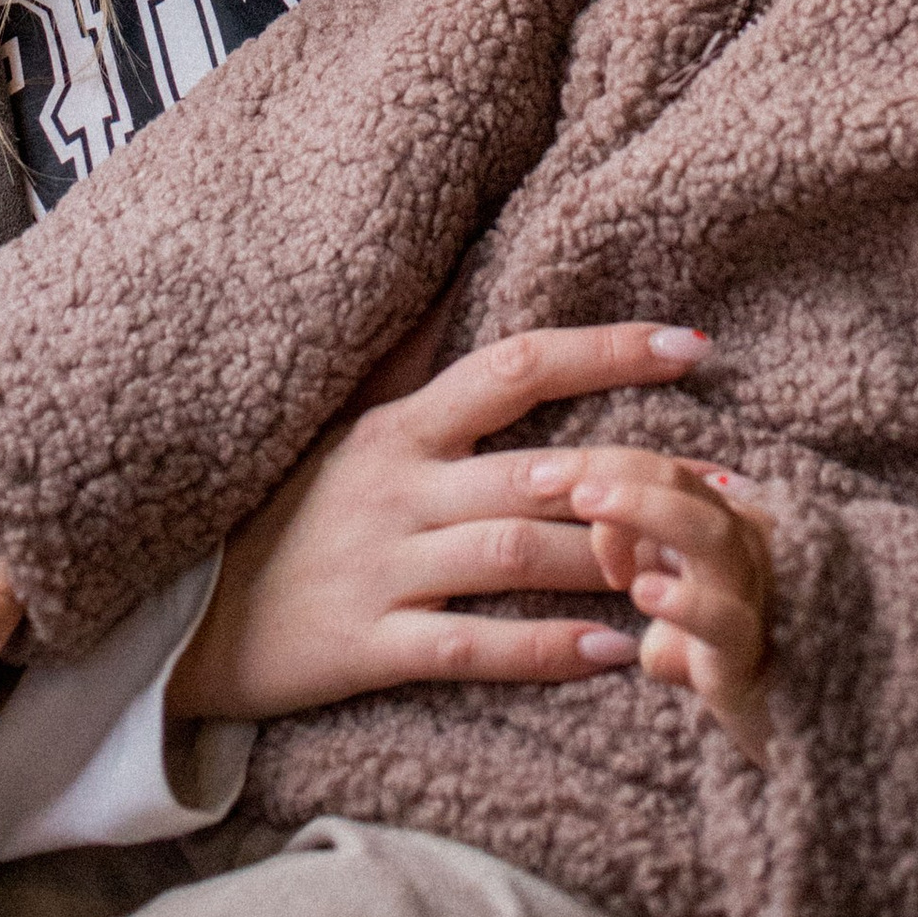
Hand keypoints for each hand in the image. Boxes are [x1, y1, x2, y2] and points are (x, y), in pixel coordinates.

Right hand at [167, 314, 713, 721]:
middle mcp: (399, 486)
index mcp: (399, 424)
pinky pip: (470, 647)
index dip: (606, 352)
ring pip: (514, 554)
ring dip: (610, 560)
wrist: (182, 613)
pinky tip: (614, 652)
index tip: (693, 345)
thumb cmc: (284, 506)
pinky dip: (544, 651)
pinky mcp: (366, 647)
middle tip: (735, 484)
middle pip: (537, 466)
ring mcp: (383, 566)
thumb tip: (470, 263)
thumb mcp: (344, 419)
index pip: (517, 365)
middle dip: (642, 473)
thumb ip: (416, 352)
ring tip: (693, 571)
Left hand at [568, 453, 774, 763]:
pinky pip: (723, 619)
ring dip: (647, 511)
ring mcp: (750, 597)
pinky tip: (644, 590)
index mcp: (717, 520)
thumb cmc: (709, 649)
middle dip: (613, 473)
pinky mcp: (748, 655)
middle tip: (556, 483)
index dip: (597, 462)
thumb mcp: (663, 587)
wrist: (776, 728)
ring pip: (709, 533)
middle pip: (680, 482)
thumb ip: (629, 546)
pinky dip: (684, 600)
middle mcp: (740, 545)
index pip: (657, 467)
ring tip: (593, 509)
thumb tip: (575, 513)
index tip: (537, 475)